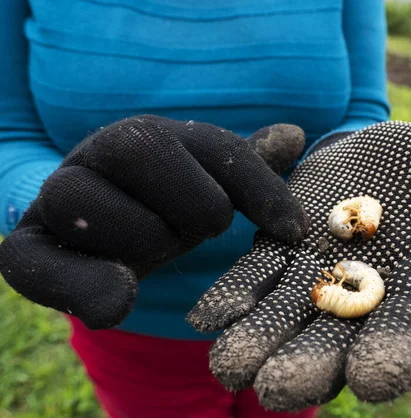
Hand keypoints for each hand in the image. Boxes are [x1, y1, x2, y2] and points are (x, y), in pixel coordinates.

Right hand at [0, 115, 308, 329]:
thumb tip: (295, 136)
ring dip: (138, 240)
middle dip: (190, 207)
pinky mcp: (27, 247)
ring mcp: (57, 197)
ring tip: (151, 252)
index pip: (218, 147)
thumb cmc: (168, 209)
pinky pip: (35, 265)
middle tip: (192, 234)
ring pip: (82, 199)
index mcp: (153, 135)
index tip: (292, 231)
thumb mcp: (210, 188)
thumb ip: (247, 169)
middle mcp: (99, 152)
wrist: (100, 234)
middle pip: (142, 147)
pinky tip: (119, 297)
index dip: (260, 189)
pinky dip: (83, 287)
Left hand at [187, 121, 410, 410]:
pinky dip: (230, 300)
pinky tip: (207, 316)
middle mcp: (357, 303)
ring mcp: (309, 287)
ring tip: (230, 365)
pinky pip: (250, 285)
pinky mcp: (272, 264)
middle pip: (333, 346)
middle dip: (309, 368)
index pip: (406, 334)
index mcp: (409, 291)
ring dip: (256, 345)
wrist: (360, 153)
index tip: (382, 378)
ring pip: (282, 324)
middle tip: (281, 391)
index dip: (395, 355)